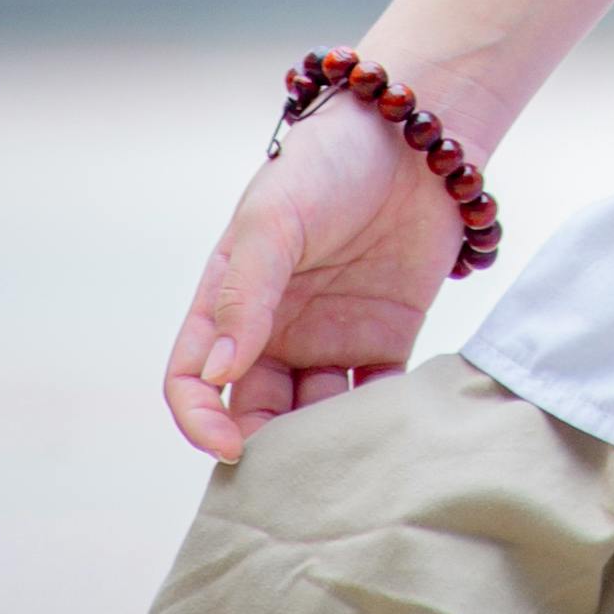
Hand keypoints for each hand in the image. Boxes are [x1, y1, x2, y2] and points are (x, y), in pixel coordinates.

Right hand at [162, 95, 469, 460]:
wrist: (418, 130)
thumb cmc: (331, 161)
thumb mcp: (273, 217)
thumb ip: (244, 293)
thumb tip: (218, 373)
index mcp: (231, 301)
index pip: (195, 379)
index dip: (201, 419)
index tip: (231, 448)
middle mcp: (276, 330)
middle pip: (255, 412)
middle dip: (266, 451)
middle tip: (292, 483)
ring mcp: (331, 339)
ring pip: (316, 417)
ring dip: (324, 447)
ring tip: (345, 466)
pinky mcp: (387, 340)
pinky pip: (377, 400)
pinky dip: (381, 427)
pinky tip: (390, 439)